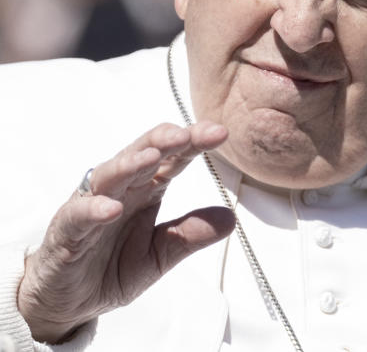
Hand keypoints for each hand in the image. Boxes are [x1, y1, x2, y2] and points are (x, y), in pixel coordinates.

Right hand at [16, 122, 235, 343]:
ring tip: (153, 156)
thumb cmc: (111, 269)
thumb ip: (190, 235)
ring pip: (109, 176)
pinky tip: (111, 207)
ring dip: (130, 164)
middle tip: (187, 134)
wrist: (68, 303)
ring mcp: (90, 207)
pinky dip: (93, 209)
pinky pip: (78, 216)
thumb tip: (231, 218)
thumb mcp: (160, 255)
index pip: (172, 160)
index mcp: (145, 190)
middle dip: (164, 141)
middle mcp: (119, 190)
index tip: (220, 133)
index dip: (194, 144)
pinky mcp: (66, 233)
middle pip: (142, 155)